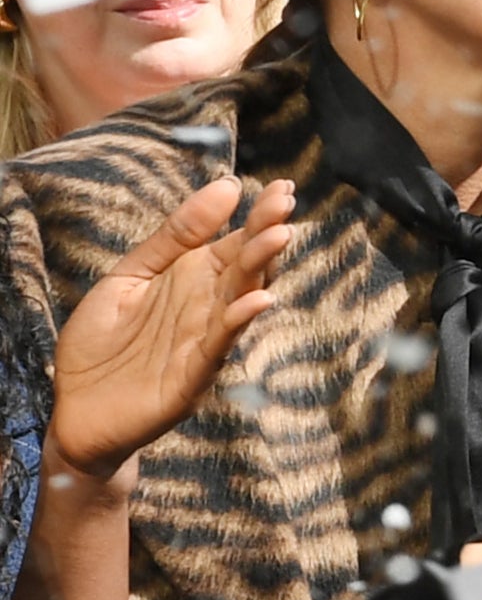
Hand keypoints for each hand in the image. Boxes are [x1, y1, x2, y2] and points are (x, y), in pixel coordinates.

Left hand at [45, 178, 292, 483]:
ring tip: (278, 236)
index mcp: (193, 281)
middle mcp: (207, 307)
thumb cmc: (102, 345)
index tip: (282, 187)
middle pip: (245, 265)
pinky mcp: (192, 377)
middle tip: (286, 202)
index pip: (235, 242)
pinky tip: (258, 299)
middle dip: (266, 233)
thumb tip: (225, 187)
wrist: (77, 411)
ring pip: (239, 299)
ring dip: (261, 269)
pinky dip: (238, 322)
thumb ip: (173, 237)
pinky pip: (219, 345)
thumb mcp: (129, 276)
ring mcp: (203, 341)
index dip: (259, 216)